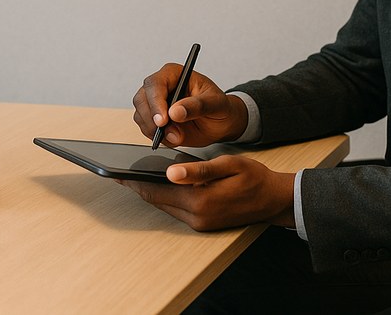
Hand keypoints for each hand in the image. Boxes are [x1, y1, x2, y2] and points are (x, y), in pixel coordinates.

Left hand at [118, 155, 294, 230]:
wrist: (274, 200)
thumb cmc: (254, 178)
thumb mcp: (228, 165)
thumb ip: (198, 169)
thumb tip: (170, 172)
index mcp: (200, 200)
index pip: (157, 190)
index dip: (135, 180)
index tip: (117, 172)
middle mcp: (196, 217)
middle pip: (157, 200)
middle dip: (138, 186)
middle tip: (119, 172)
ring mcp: (199, 223)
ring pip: (165, 206)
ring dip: (151, 192)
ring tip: (134, 175)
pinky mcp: (202, 224)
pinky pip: (176, 209)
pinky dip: (165, 197)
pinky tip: (159, 184)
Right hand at [133, 64, 247, 146]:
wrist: (220, 123)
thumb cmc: (219, 107)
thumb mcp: (215, 104)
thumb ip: (197, 106)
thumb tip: (176, 111)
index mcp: (174, 74)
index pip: (155, 84)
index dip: (156, 102)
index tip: (163, 120)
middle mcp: (161, 87)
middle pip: (142, 99)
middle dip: (152, 120)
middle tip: (168, 133)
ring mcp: (155, 103)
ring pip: (141, 116)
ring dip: (155, 131)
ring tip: (178, 136)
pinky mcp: (154, 119)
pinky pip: (146, 129)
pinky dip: (157, 137)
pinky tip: (173, 137)